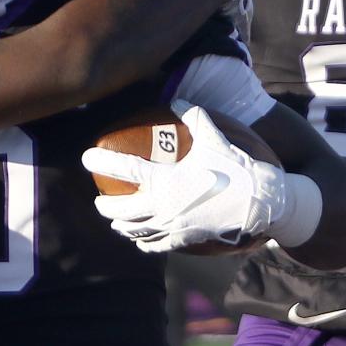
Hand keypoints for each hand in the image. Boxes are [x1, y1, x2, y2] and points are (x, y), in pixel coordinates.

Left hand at [81, 100, 286, 253]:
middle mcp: (162, 206)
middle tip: (99, 199)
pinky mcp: (182, 240)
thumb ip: (193, 117)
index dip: (101, 162)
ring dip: (120, 225)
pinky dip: (142, 242)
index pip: (125, 169)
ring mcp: (171, 226)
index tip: (86, 158)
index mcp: (165, 179)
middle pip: (119, 210)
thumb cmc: (234, 168)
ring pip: (133, 231)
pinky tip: (139, 240)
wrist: (260, 203)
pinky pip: (154, 245)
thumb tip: (176, 100)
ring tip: (115, 220)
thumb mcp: (213, 139)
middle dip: (104, 205)